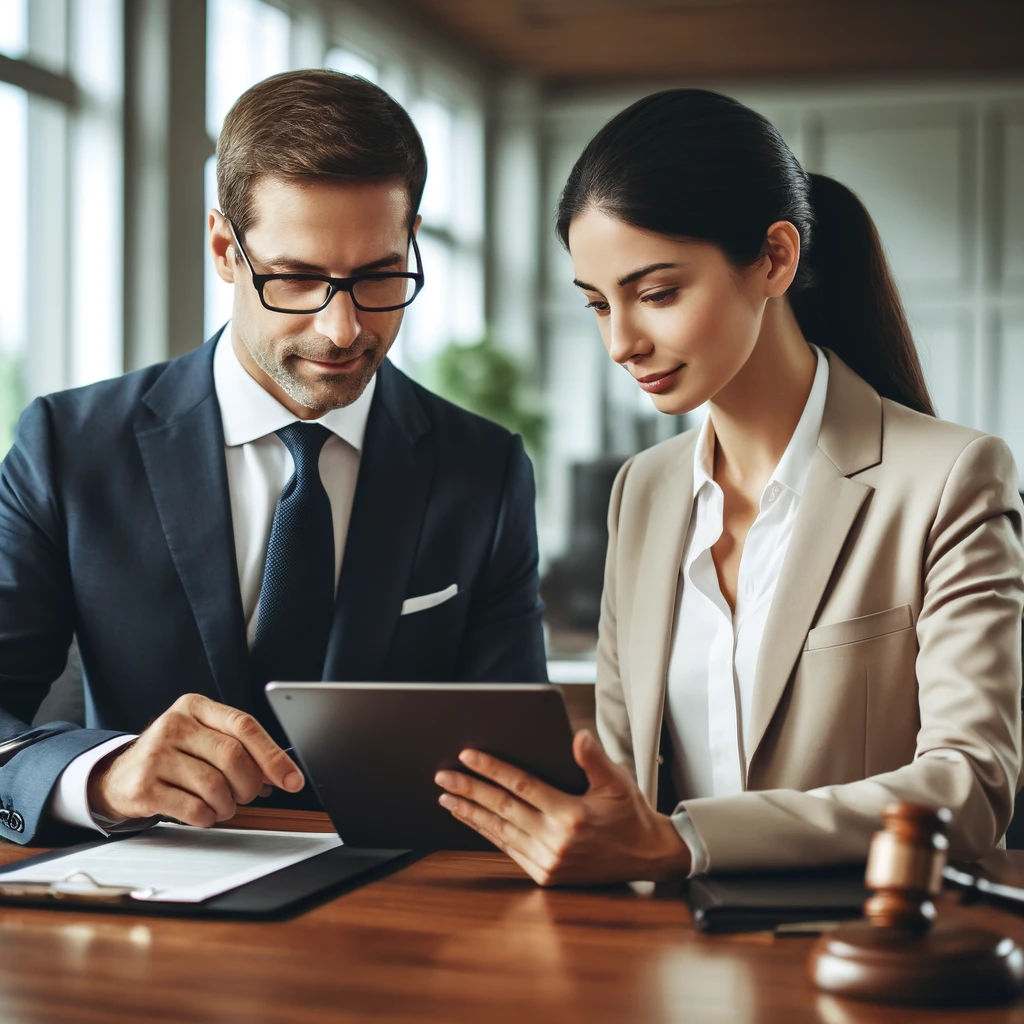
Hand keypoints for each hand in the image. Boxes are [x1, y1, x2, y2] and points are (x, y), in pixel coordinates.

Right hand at [87, 694, 303, 826]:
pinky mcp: (143, 786)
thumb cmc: (174, 755)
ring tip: (223, 805)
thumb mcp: (205, 739)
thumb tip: (283, 774)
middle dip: (249, 784)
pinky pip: (193, 808)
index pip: (244, 726)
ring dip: (228, 805)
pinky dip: (208, 817)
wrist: (118, 775)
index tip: (292, 780)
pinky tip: (204, 813)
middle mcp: (174, 724)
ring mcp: (155, 754)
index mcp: (195, 706)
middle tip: (248, 795)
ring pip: (214, 785)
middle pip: (232, 756)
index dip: (273, 756)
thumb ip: (242, 749)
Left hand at [434, 729, 689, 885]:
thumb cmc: (628, 812)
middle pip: (503, 808)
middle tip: (442, 776)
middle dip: (469, 790)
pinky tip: (471, 820)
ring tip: (447, 798)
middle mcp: (557, 840)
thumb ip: (594, 759)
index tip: (467, 754)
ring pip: (500, 831)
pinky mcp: (546, 875)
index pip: (522, 785)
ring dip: (471, 813)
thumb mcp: (617, 782)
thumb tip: (576, 736)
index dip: (492, 769)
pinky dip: (487, 833)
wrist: (645, 856)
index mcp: (572, 814)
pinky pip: (509, 849)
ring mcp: (549, 861)